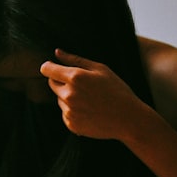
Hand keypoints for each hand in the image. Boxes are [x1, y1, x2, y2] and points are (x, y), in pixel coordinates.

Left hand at [39, 48, 156, 140]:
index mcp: (75, 77)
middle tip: (83, 85)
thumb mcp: (100, 69)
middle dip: (62, 82)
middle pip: (52, 83)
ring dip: (68, 97)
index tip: (54, 68)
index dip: (50, 67)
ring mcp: (69, 111)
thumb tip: (56, 52)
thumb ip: (75, 59)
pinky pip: (65, 113)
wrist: (129, 119)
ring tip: (90, 100)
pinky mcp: (71, 124)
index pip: (47, 69)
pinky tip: (90, 111)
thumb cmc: (117, 90)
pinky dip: (73, 111)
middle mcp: (69, 95)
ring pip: (59, 99)